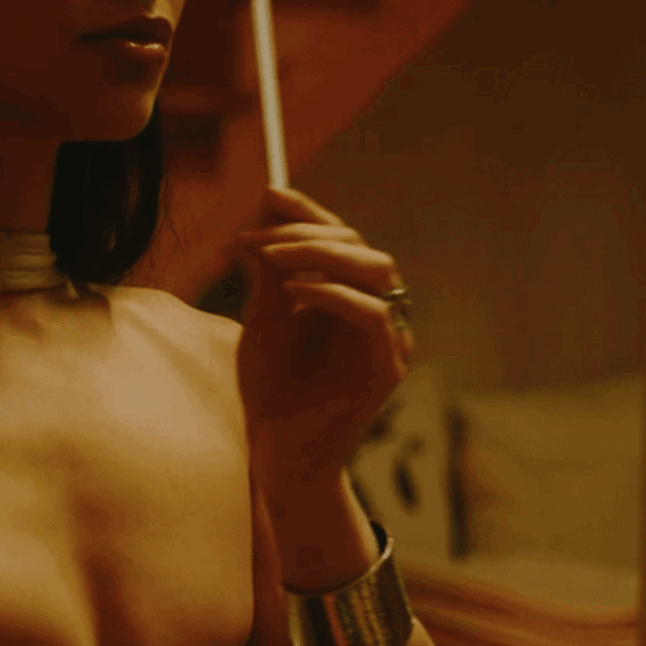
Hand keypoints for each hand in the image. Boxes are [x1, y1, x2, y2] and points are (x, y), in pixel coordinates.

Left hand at [234, 186, 413, 493]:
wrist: (276, 452)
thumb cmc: (271, 390)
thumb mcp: (263, 318)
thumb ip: (269, 269)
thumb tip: (264, 207)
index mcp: (350, 297)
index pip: (341, 239)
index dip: (309, 212)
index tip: (269, 193)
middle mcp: (377, 312)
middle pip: (360, 247)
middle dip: (306, 232)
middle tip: (256, 235)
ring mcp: (388, 340)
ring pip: (375, 271)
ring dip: (320, 255)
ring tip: (272, 257)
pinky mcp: (387, 368)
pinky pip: (372, 314)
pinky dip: (332, 296)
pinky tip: (292, 294)